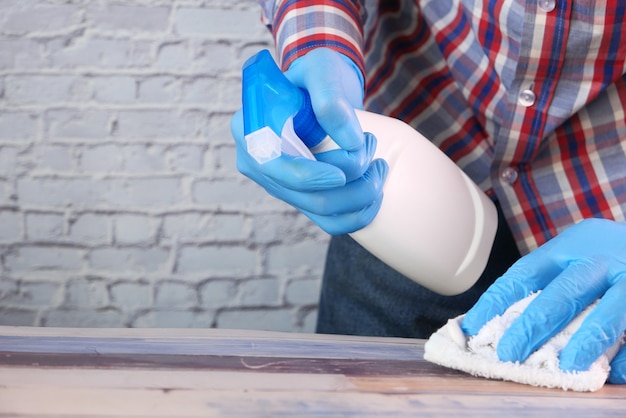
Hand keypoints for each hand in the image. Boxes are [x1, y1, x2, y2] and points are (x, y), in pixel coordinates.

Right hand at [231, 48, 387, 234]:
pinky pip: (328, 221)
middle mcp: (256, 164)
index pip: (273, 166)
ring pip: (321, 210)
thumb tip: (350, 142)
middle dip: (349, 182)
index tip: (347, 169)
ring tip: (379, 165)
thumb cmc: (315, 75)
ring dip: (359, 196)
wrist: (319, 90)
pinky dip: (356, 215)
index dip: (310, 174)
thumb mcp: (320, 69)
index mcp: (248, 132)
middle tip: (373, 150)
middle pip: (303, 194)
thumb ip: (330, 98)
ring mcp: (278, 184)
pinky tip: (376, 194)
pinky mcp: (300, 197)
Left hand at [462, 218, 625, 382]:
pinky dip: (623, 355)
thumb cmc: (609, 254)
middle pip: (562, 294)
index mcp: (571, 245)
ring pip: (607, 314)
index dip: (497, 301)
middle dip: (532, 326)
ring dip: (584, 344)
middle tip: (509, 353)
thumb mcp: (578, 252)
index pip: (526, 272)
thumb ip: (549, 280)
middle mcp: (599, 259)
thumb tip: (502, 321)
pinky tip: (609, 372)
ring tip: (564, 368)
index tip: (474, 326)